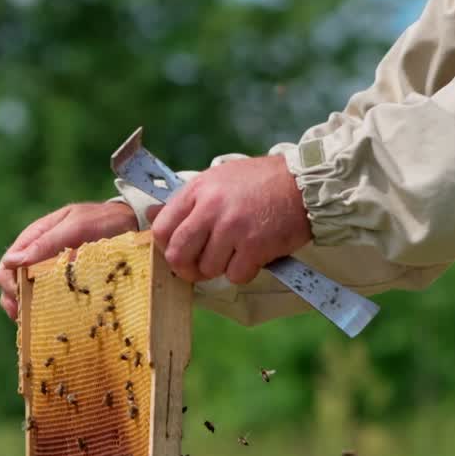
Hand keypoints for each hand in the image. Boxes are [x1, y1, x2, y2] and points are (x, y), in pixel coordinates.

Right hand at [0, 201, 138, 319]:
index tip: (21, 297)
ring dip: (28, 311)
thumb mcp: (76, 226)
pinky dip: (45, 313)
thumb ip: (46, 242)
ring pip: (26, 297)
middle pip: (10, 284)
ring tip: (38, 323)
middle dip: (15, 301)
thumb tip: (13, 262)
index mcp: (34, 238)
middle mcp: (37, 257)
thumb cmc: (103, 221)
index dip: (9, 284)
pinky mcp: (65, 286)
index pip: (7, 265)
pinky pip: (47, 302)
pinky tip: (53, 322)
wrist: (131, 224)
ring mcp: (50, 272)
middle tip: (28, 316)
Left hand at [151, 153, 310, 284]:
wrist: (304, 183)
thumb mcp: (217, 180)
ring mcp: (232, 227)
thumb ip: (187, 202)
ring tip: (236, 252)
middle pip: (179, 254)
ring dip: (221, 268)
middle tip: (200, 268)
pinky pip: (235, 275)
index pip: (162, 229)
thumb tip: (150, 215)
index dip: (168, 248)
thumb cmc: (260, 183)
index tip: (181, 252)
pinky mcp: (254, 245)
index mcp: (198, 190)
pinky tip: (254, 256)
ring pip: (208, 268)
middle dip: (187, 268)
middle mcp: (211, 208)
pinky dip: (244, 272)